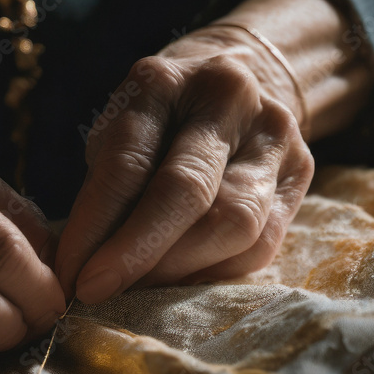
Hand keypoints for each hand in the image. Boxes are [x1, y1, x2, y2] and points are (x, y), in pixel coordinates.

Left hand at [56, 28, 314, 303]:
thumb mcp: (118, 136)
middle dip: (137, 252)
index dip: (96, 226)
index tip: (71, 277)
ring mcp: (273, 131)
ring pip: (232, 223)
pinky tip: (182, 284)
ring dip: (177, 270)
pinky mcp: (302, 168)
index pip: (127, 163)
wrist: (229, 85)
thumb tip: (82, 270)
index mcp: (163, 80)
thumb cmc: (156, 123)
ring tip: (138, 292)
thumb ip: (106, 190)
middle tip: (97, 292)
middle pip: (186, 190)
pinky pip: (262, 241)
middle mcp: (227, 96)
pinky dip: (216, 273)